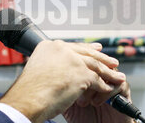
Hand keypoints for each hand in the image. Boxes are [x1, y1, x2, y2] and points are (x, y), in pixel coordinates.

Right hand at [0, 40, 126, 122]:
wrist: (27, 98)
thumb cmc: (28, 90)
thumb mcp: (38, 68)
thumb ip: (51, 63)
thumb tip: (59, 68)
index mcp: (50, 46)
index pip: (73, 46)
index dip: (86, 49)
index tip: (95, 48)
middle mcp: (61, 49)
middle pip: (86, 52)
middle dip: (101, 57)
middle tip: (111, 60)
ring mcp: (72, 60)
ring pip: (95, 65)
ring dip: (108, 72)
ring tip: (117, 75)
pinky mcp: (81, 73)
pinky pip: (97, 79)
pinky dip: (104, 85)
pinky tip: (108, 88)